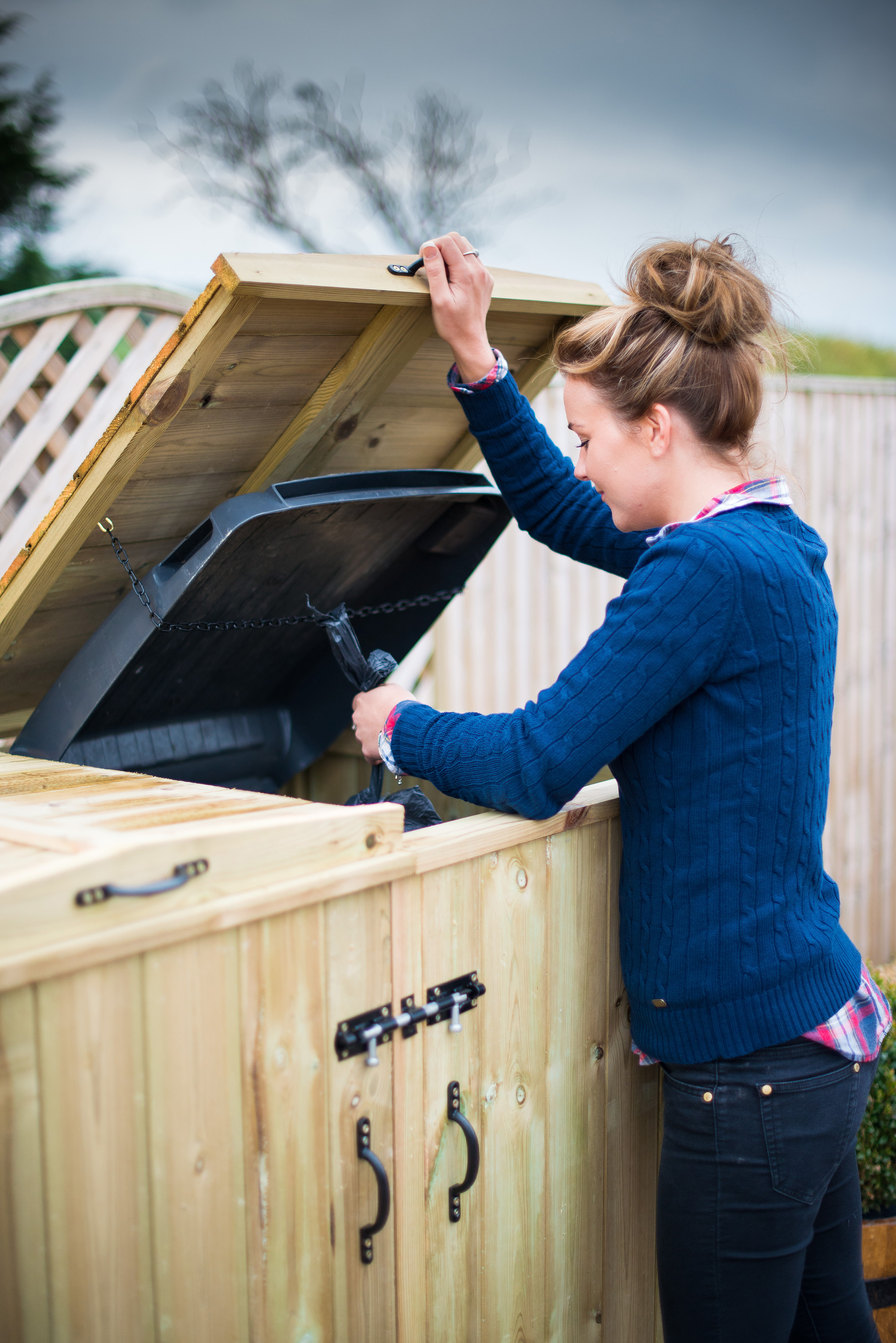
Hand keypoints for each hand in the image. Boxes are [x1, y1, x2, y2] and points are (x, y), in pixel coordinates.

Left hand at [352, 684, 415, 762]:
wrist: (408, 725)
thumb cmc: (402, 706)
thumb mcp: (394, 689)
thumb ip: (383, 690)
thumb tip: (381, 690)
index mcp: (362, 701)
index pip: (358, 702)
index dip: (369, 705)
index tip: (377, 708)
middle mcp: (357, 718)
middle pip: (361, 721)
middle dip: (371, 723)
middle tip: (386, 724)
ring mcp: (361, 735)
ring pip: (365, 737)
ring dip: (375, 738)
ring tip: (391, 738)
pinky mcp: (367, 750)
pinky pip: (369, 754)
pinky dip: (376, 755)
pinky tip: (386, 753)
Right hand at [420, 231, 494, 380]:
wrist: (470, 340)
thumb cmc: (452, 324)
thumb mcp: (438, 299)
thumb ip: (434, 271)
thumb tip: (428, 247)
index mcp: (467, 274)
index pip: (448, 242)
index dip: (431, 246)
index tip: (422, 259)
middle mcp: (479, 270)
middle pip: (458, 239)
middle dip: (440, 246)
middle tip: (430, 263)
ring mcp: (484, 274)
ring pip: (465, 247)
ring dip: (449, 252)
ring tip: (440, 270)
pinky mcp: (485, 279)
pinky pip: (471, 259)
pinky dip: (459, 261)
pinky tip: (452, 277)